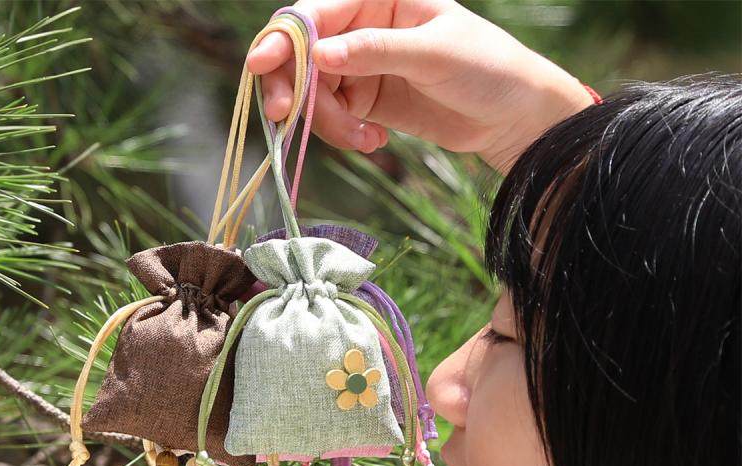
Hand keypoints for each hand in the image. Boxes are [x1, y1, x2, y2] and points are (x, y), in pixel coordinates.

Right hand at [247, 0, 593, 170]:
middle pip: (302, 56)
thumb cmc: (485, 68)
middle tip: (286, 120)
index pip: (315, 15)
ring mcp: (362, 69)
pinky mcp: (367, 104)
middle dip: (294, 89)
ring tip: (366, 139)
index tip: (263, 67)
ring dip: (328, 122)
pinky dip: (345, 135)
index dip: (283, 40)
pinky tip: (375, 140)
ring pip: (315, 95)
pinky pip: (335, 120)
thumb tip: (320, 55)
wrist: (512, 116)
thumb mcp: (432, 53)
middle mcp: (362, 30)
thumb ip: (375, 51)